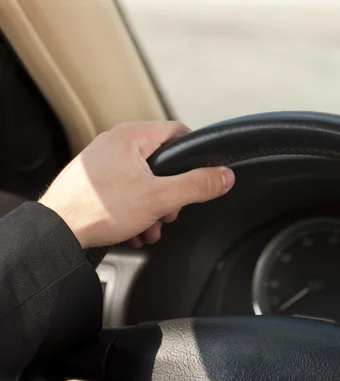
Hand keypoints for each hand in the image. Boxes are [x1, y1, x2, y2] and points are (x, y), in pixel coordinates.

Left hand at [39, 121, 234, 248]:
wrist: (56, 231)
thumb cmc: (98, 209)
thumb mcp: (160, 199)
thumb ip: (197, 185)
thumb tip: (225, 176)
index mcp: (132, 136)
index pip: (179, 132)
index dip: (195, 155)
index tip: (201, 175)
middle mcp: (115, 141)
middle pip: (162, 161)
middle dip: (171, 192)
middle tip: (168, 211)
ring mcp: (102, 160)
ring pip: (144, 179)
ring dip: (153, 206)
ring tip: (148, 227)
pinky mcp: (93, 178)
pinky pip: (125, 188)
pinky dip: (134, 208)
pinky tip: (133, 229)